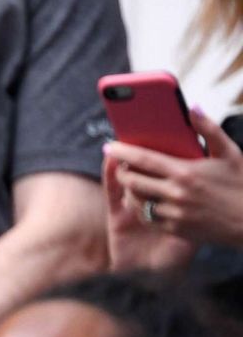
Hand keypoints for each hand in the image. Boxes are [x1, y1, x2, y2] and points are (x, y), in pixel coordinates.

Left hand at [104, 108, 242, 262]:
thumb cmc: (241, 184)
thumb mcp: (230, 153)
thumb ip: (208, 129)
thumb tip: (192, 107)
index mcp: (186, 172)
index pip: (143, 159)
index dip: (122, 152)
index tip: (108, 146)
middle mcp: (176, 193)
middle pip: (132, 181)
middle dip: (122, 171)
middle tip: (121, 165)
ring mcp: (175, 213)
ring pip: (136, 201)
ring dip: (130, 191)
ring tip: (132, 182)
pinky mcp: (175, 229)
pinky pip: (148, 218)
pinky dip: (142, 208)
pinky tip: (145, 200)